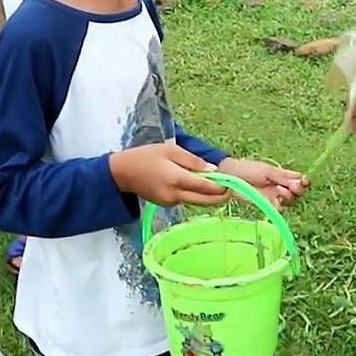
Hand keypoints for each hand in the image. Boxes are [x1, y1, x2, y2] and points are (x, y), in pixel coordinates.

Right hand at [110, 142, 231, 207]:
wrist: (121, 173)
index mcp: (177, 179)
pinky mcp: (167, 204)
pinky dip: (196, 195)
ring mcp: (170, 202)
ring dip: (209, 197)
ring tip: (220, 187)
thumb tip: (213, 169)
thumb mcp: (170, 150)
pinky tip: (200, 187)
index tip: (233, 183)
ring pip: (196, 202)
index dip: (222, 187)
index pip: (206, 187)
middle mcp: (175, 194)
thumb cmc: (146, 156)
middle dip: (220, 197)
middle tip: (232, 190)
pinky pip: (187, 200)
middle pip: (204, 200)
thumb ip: (192, 161)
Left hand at [217, 158, 308, 208]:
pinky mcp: (267, 205)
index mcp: (283, 175)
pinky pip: (279, 209)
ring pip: (290, 202)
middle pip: (298, 192)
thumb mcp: (268, 171)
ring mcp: (275, 196)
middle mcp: (281, 186)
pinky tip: (276, 199)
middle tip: (292, 187)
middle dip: (298, 190)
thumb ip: (283, 177)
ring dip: (289, 197)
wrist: (231, 177)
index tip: (304, 181)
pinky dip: (281, 205)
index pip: (299, 179)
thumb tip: (300, 180)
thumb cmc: (249, 169)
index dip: (304, 181)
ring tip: (280, 191)